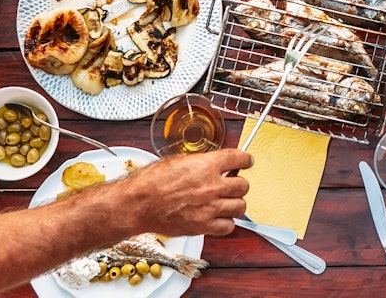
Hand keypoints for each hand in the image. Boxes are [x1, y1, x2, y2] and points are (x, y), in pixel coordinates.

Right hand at [122, 149, 253, 237]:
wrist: (138, 204)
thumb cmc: (151, 182)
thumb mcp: (178, 162)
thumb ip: (200, 164)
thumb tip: (212, 165)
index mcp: (206, 166)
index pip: (239, 159)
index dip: (246, 160)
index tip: (247, 161)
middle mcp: (211, 186)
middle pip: (243, 185)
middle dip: (239, 184)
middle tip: (232, 185)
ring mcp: (209, 208)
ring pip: (240, 206)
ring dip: (235, 203)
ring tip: (227, 202)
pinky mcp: (203, 226)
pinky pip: (228, 226)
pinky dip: (226, 223)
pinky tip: (218, 218)